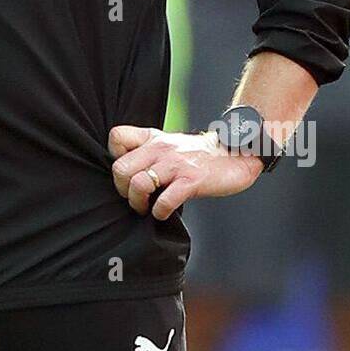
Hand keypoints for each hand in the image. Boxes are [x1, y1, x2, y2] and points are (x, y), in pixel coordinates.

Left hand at [108, 125, 261, 219]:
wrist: (235, 153)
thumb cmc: (198, 154)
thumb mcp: (169, 144)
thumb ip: (148, 151)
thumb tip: (125, 174)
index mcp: (152, 138)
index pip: (117, 137)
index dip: (114, 156)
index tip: (126, 173)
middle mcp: (161, 149)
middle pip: (120, 168)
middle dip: (121, 189)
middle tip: (133, 198)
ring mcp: (176, 164)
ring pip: (139, 184)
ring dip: (138, 203)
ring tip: (146, 208)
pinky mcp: (192, 180)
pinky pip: (166, 199)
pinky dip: (160, 212)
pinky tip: (164, 213)